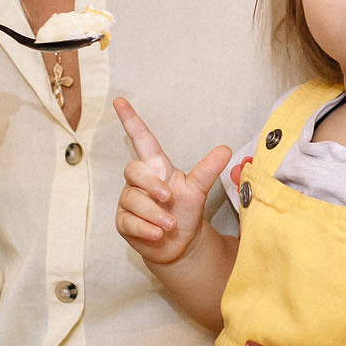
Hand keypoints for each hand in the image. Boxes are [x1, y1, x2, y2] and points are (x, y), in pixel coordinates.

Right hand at [111, 98, 231, 268]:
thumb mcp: (198, 190)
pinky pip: (129, 221)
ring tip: (170, 224)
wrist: (180, 244)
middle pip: (133, 169)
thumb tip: (225, 149)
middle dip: (152, 185)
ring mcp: (129, 201)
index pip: (141, 139)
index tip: (120, 101)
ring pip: (132, 199)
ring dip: (154, 213)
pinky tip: (157, 234)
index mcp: (157, 168)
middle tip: (169, 197)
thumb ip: (208, 170)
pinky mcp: (123, 222)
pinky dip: (145, 229)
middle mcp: (139, 182)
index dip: (131, 121)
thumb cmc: (185, 211)